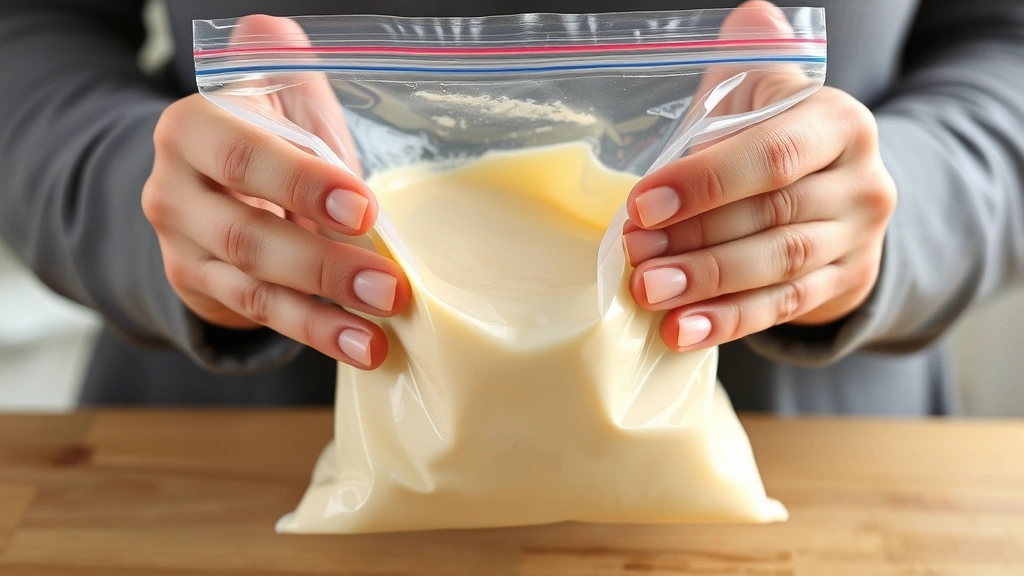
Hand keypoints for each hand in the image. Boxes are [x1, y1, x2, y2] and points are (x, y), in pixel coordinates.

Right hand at [143, 16, 409, 369]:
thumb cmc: (269, 136)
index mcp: (193, 128)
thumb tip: (272, 31)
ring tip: (379, 334)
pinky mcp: (201, 289)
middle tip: (390, 286)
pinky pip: (259, 315)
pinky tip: (360, 346)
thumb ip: (278, 65)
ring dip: (322, 315)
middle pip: (247, 234)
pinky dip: (313, 332)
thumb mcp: (275, 94)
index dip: (300, 182)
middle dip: (323, 265)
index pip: (242, 155)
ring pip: (252, 286)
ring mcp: (182, 246)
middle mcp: (174, 189)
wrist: (213, 185)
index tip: (362, 207)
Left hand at [623, 2, 896, 350]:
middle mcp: (860, 180)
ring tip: (649, 292)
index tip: (644, 203)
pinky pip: (783, 307)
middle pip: (771, 215)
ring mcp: (857, 238)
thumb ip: (749, 60)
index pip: (773, 153)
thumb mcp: (764, 92)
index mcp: (837, 123)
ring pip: (778, 266)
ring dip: (707, 283)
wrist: (839, 191)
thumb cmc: (775, 136)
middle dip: (695, 238)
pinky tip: (681, 332)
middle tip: (636, 253)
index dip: (706, 181)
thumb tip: (750, 16)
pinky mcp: (844, 284)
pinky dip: (728, 322)